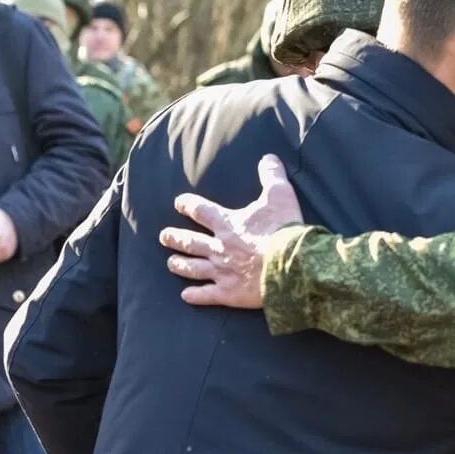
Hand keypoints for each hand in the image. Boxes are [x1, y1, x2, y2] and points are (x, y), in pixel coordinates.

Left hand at [159, 154, 302, 307]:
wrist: (290, 266)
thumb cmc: (284, 230)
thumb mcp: (280, 195)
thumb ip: (272, 175)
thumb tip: (268, 157)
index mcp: (227, 223)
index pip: (200, 211)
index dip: (188, 205)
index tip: (179, 203)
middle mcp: (219, 247)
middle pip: (190, 241)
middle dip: (175, 237)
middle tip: (164, 236)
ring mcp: (221, 272)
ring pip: (193, 268)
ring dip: (180, 265)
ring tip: (170, 262)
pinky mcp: (229, 293)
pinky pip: (206, 295)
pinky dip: (195, 295)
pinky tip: (186, 296)